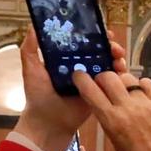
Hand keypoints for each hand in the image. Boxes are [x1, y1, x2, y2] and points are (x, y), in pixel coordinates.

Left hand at [15, 31, 126, 150]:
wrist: (49, 123)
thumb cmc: (38, 96)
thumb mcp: (31, 70)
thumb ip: (30, 50)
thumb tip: (33, 27)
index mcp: (66, 59)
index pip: (82, 42)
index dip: (92, 34)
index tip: (99, 30)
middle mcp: (81, 67)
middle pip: (100, 51)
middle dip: (109, 45)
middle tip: (112, 45)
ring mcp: (92, 79)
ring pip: (109, 64)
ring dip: (117, 58)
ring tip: (118, 58)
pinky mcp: (99, 92)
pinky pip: (112, 81)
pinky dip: (119, 74)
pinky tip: (121, 71)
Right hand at [73, 67, 150, 150]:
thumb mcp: (112, 139)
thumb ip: (106, 117)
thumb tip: (102, 99)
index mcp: (111, 120)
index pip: (90, 90)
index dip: (81, 79)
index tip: (79, 75)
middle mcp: (127, 108)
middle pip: (108, 77)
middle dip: (102, 78)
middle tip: (104, 85)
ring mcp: (146, 104)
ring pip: (128, 78)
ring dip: (122, 81)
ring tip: (124, 90)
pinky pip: (147, 83)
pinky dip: (141, 84)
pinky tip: (140, 93)